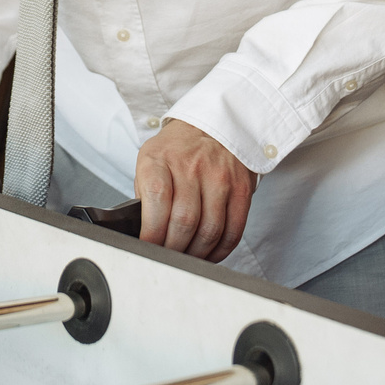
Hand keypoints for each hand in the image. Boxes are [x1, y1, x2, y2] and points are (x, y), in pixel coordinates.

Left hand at [135, 121, 254, 261]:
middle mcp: (192, 167)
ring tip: (186, 256)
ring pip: (210, 231)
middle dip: (173, 249)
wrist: (211, 128)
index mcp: (161, 159)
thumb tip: (142, 232)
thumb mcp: (150, 160)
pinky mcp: (241, 190)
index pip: (157, 199)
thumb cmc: (176, 150)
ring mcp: (220, 178)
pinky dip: (220, 250)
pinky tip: (208, 253)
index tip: (148, 247)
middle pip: (184, 222)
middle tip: (167, 256)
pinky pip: (233, 231)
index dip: (152, 232)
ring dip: (196, 253)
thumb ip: (144, 195)